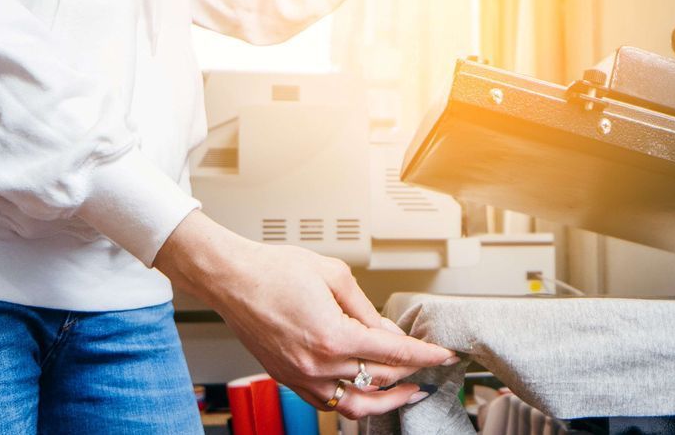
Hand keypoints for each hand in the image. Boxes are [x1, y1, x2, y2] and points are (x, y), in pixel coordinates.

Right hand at [156, 211, 456, 418]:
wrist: (231, 279)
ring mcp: (301, 376)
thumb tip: (387, 330)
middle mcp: (318, 364)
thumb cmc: (274, 270)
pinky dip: (350, 400)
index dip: (425, 357)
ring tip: (404, 392)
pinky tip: (363, 390)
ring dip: (383, 400)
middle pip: (379, 380)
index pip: (395, 354)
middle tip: (426, 369)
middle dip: (409, 374)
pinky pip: (326, 402)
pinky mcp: (287, 378)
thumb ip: (367, 309)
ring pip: (354, 405)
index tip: (443, 358)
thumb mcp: (335, 276)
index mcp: (334, 337)